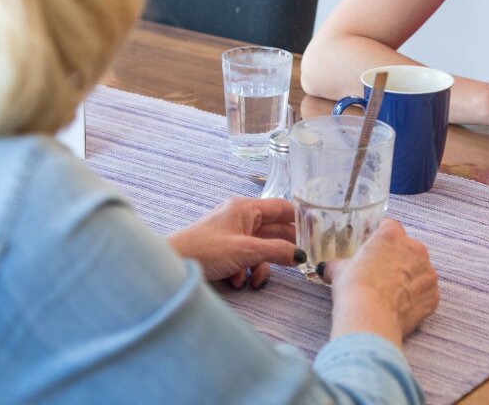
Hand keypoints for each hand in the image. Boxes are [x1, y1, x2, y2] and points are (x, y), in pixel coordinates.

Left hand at [167, 197, 302, 288]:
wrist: (172, 266)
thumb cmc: (204, 250)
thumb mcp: (246, 251)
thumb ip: (277, 252)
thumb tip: (302, 256)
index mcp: (245, 208)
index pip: (282, 208)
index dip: (300, 219)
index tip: (316, 232)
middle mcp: (240, 217)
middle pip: (273, 231)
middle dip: (281, 250)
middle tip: (297, 263)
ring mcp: (231, 234)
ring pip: (260, 248)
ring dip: (260, 266)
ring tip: (254, 279)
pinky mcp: (224, 250)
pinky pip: (246, 258)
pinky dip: (245, 271)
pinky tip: (237, 281)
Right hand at [322, 219, 438, 348]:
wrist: (370, 317)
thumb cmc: (355, 288)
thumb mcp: (339, 270)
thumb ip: (337, 264)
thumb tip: (327, 268)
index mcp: (392, 236)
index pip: (390, 226)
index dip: (381, 237)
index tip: (375, 247)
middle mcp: (415, 249)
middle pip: (408, 248)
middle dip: (397, 258)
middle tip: (381, 273)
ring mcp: (428, 273)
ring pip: (420, 270)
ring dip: (409, 278)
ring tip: (391, 293)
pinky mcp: (433, 296)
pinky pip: (425, 293)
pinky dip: (416, 298)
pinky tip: (401, 306)